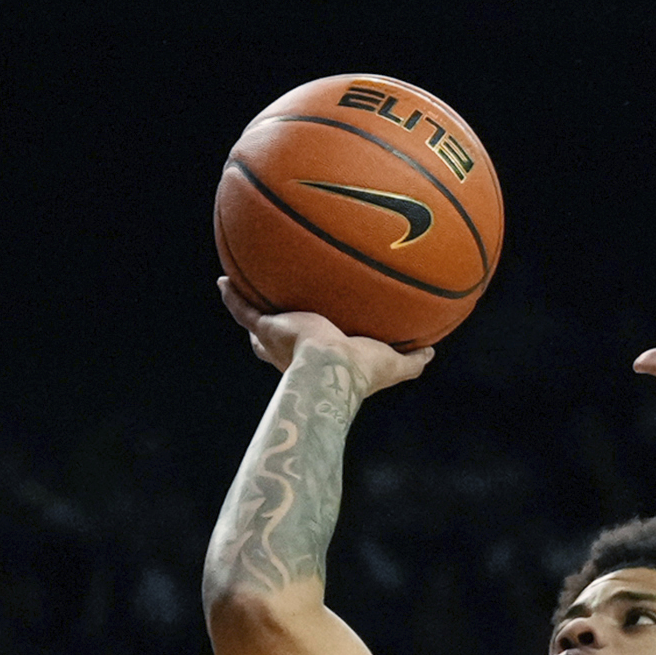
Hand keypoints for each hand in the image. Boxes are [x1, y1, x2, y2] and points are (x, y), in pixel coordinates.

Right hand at [217, 279, 432, 399]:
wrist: (333, 369)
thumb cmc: (362, 373)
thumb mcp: (393, 365)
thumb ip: (412, 361)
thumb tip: (432, 352)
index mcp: (319, 362)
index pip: (311, 357)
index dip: (309, 349)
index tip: (311, 339)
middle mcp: (293, 353)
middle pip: (276, 344)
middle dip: (274, 331)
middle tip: (273, 317)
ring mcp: (277, 339)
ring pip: (257, 323)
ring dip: (249, 308)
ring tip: (239, 289)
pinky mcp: (267, 327)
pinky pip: (243, 309)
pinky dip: (231, 297)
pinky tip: (223, 281)